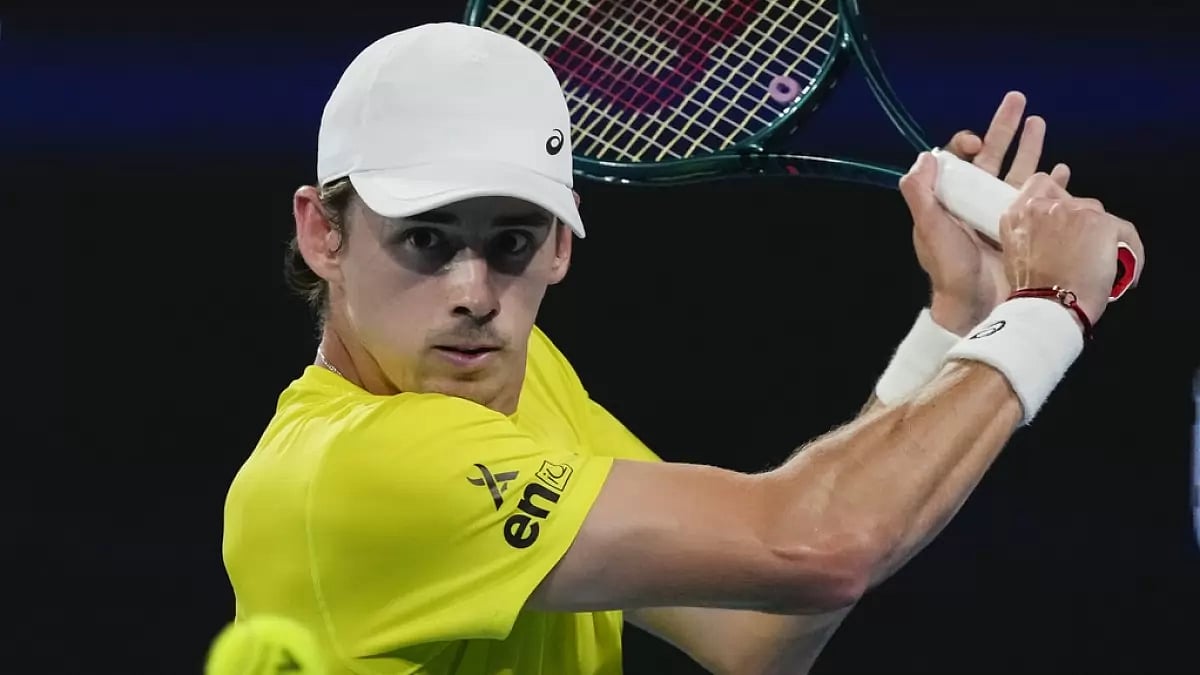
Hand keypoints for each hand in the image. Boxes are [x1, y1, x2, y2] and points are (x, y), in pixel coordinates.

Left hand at [898, 91, 1070, 334]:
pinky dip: (1054, 184)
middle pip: (994, 156)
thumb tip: (925, 156)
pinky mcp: (1026, 227)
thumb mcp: (929, 229)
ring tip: (1041, 122)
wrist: (976, 305)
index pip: (961, 160)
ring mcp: (1002, 213)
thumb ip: (920, 193)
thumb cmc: (950, 269)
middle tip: (1019, 100)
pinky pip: (1042, 199)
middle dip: (1006, 128)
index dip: (969, 143)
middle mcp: (977, 202)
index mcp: (953, 199)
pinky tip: (1063, 171)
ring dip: (1031, 148)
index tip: (979, 144)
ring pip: (1020, 171)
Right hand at [1000, 174, 1145, 326]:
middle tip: (1083, 249)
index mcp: (1017, 213)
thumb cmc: (1029, 290)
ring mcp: (1075, 211)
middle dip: (1080, 221)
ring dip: (1102, 236)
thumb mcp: (1015, 254)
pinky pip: (1125, 232)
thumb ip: (1029, 232)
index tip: (1063, 206)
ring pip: (1099, 215)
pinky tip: (1127, 273)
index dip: (1054, 192)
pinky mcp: (1102, 224)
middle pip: (1074, 200)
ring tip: (1102, 263)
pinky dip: (1131, 252)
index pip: (1040, 183)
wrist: (1048, 306)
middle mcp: (1045, 205)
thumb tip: (1053, 230)